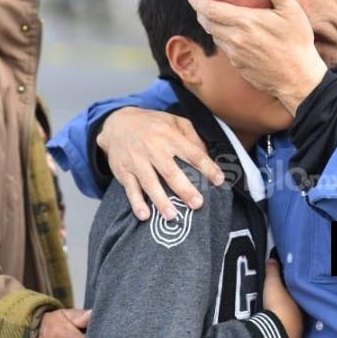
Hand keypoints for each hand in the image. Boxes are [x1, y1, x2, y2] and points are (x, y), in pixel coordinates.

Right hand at [98, 107, 224, 220]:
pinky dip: (136, 202)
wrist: (117, 123)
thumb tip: (207, 157)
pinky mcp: (123, 170)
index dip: (207, 167)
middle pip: (170, 171)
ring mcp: (136, 160)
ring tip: (172, 216)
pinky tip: (144, 215)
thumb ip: (192, 137)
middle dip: (185, 189)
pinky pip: (130, 188)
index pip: (192, 153)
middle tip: (198, 204)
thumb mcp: (174, 121)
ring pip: (150, 182)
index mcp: (169, 135)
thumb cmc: (152, 125)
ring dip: (161, 201)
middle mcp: (153, 148)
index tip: (219, 180)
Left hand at [188, 0, 326, 113]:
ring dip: (212, 27)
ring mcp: (235, 54)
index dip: (198, 2)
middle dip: (201, 13)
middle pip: (207, 23)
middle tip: (201, 5)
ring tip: (216, 19)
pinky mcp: (238, 66)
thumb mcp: (291, 11)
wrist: (297, 78)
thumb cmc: (297, 42)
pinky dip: (224, 40)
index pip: (211, 9)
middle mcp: (234, 38)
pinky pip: (225, 50)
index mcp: (245, 22)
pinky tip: (233, 37)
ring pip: (215, 37)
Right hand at [264, 260, 302, 337]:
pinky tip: (274, 327)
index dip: (292, 290)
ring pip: (292, 322)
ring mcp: (297, 332)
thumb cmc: (278, 305)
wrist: (274, 333)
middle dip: (290, 304)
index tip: (285, 286)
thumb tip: (273, 260)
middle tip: (280, 300)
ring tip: (276, 314)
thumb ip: (273, 271)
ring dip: (286, 318)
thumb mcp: (272, 284)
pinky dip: (281, 328)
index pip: (299, 294)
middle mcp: (303, 318)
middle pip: (296, 308)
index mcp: (302, 303)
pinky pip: (285, 332)